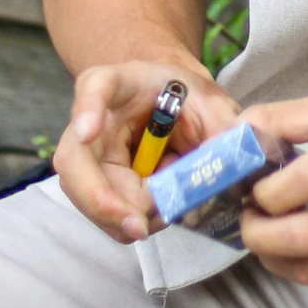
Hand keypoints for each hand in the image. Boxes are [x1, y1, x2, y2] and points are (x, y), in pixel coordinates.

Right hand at [54, 58, 237, 242]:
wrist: (173, 105)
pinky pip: (106, 214)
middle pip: (74, 160)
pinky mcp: (96, 184)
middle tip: (140, 225)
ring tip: (169, 204)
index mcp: (120, 82)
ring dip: (127, 215)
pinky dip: (135, 220)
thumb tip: (233, 160)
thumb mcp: (212, 102)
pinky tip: (160, 204)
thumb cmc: (188, 98)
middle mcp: (93, 119)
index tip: (88, 132)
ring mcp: (88, 156)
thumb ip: (223, 126)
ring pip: (87, 197)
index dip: (87, 109)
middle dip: (102, 199)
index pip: (96, 86)